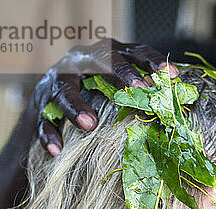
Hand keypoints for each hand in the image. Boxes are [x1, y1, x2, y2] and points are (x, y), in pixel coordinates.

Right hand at [32, 38, 178, 156]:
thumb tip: (176, 109)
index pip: (133, 52)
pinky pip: (43, 120)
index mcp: (106, 57)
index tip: (172, 76)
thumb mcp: (116, 93)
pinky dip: (50, 135)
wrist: (47, 108)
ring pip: (65, 89)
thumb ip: (139, 97)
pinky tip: (57, 151)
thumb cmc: (93, 101)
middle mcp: (81, 62)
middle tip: (139, 89)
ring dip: (76, 106)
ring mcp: (57, 81)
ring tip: (89, 125)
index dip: (152, 62)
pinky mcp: (39, 105)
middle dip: (121, 73)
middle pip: (101, 60)